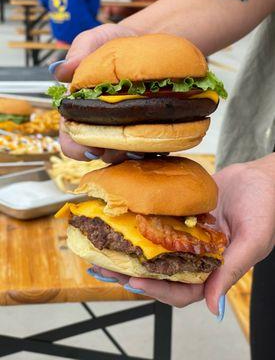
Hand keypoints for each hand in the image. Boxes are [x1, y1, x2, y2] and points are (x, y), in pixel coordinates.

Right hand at [54, 23, 140, 162]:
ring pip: (125, 155)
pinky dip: (153, 147)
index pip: (70, 140)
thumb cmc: (114, 44)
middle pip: (100, 153)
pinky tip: (161, 135)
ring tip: (145, 141)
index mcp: (80, 111)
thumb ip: (78, 53)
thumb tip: (59, 71)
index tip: (92, 147)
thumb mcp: (94, 40)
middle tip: (125, 146)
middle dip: (111, 154)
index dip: (77, 149)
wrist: (146, 43)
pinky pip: (149, 148)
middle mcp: (100, 126)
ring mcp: (123, 131)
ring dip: (133, 153)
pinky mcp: (145, 131)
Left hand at [90, 155, 274, 315]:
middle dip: (132, 273)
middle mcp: (197, 256)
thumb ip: (231, 273)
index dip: (157, 290)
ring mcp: (187, 236)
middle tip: (104, 268)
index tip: (133, 281)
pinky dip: (142, 227)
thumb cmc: (266, 209)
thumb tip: (214, 309)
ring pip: (155, 250)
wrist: (261, 176)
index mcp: (214, 269)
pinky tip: (122, 222)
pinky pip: (159, 225)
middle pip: (161, 272)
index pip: (182, 290)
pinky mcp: (181, 216)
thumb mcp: (253, 243)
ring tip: (103, 249)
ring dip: (130, 251)